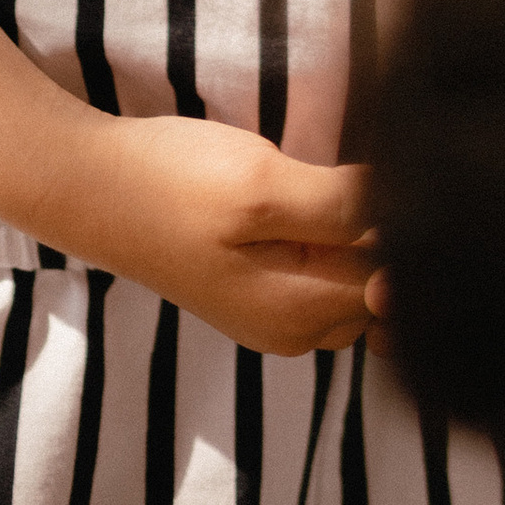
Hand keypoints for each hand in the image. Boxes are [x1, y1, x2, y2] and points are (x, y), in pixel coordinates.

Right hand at [48, 110, 377, 353]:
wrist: (94, 186)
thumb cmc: (175, 183)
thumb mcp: (263, 185)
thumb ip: (340, 210)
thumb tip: (410, 220)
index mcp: (301, 315)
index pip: (398, 283)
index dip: (407, 229)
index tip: (389, 183)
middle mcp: (295, 330)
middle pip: (382, 287)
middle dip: (386, 236)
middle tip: (354, 174)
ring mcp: (276, 314)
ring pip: (355, 278)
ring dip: (358, 234)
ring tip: (330, 182)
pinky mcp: (260, 288)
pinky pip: (326, 272)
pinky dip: (334, 237)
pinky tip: (314, 196)